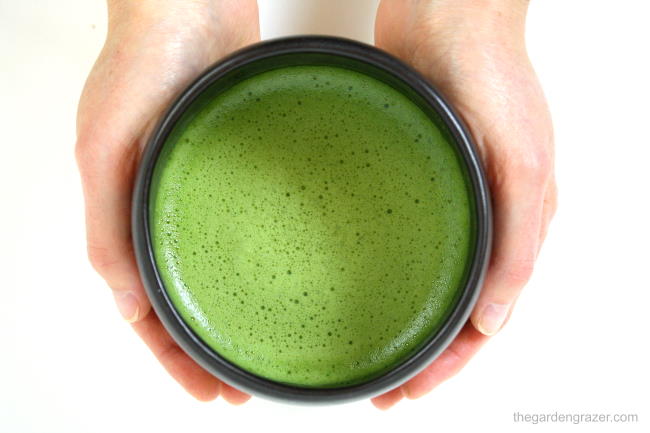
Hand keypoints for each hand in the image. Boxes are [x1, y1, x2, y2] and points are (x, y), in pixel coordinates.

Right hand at [75, 0, 258, 402]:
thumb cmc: (139, 63)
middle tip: (237, 388)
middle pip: (184, 300)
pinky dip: (255, 264)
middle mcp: (165, 210)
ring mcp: (202, 192)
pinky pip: (245, 229)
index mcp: (129, 215)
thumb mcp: (105, 148)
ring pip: (215, 271)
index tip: (205, 391)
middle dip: (205, 352)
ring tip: (259, 351)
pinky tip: (281, 280)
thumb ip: (107, 226)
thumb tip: (126, 303)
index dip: (172, 357)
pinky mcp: (237, 169)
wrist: (186, 4)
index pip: (147, 309)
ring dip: (232, 314)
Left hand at [372, 0, 556, 408]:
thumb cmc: (497, 79)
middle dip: (420, 359)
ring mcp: (442, 206)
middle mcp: (477, 224)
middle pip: (449, 311)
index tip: (413, 393)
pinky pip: (396, 243)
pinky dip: (381, 277)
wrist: (451, 18)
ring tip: (368, 359)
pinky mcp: (408, 183)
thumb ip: (519, 242)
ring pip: (422, 284)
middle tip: (384, 393)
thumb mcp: (525, 164)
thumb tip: (497, 320)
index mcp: (512, 228)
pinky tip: (354, 291)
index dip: (450, 364)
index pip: (483, 319)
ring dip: (399, 325)